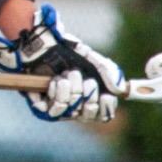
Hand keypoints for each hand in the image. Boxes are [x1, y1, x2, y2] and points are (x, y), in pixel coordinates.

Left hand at [0, 4, 123, 121]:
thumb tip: (119, 89)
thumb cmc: (69, 54)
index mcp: (90, 99)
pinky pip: (57, 109)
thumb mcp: (93, 60)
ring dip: (73, 89)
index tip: (106, 95)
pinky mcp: (43, 107)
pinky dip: (60, 92)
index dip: (106, 107)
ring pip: (74, 111)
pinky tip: (57, 80)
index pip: (104, 115)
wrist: (44, 46)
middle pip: (90, 115)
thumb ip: (110, 72)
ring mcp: (59, 108)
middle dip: (89, 94)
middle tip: (84, 78)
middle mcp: (76, 107)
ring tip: (68, 74)